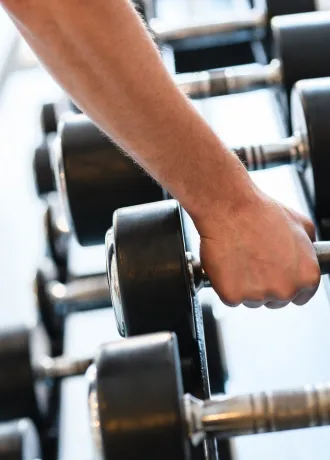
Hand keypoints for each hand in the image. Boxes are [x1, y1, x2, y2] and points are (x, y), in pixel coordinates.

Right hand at [196, 188, 319, 307]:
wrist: (230, 208)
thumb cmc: (261, 213)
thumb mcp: (301, 224)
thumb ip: (308, 249)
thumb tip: (308, 255)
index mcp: (306, 275)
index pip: (301, 296)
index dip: (286, 283)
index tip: (275, 274)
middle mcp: (285, 289)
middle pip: (275, 301)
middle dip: (265, 285)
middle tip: (254, 261)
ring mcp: (258, 295)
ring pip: (251, 300)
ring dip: (245, 285)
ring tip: (240, 258)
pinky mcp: (232, 296)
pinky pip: (230, 298)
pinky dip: (226, 284)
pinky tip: (227, 264)